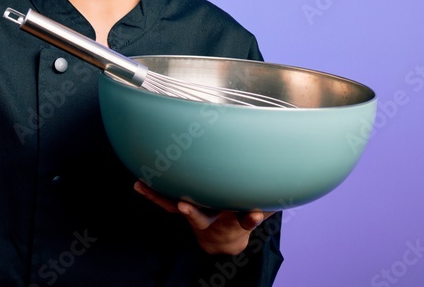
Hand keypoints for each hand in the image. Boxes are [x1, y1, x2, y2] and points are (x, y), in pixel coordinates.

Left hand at [134, 180, 273, 254]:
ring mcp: (196, 217)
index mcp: (236, 219)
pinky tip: (138, 184)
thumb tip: (285, 185)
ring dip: (161, 199)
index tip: (252, 213)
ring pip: (178, 210)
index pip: (246, 220)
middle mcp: (214, 221)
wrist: (223, 240)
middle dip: (194, 213)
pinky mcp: (183, 210)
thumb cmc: (242, 216)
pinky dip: (153, 194)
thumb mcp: (257, 210)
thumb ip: (266, 202)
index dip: (249, 218)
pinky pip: (166, 203)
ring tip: (144, 187)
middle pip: (203, 219)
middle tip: (184, 207)